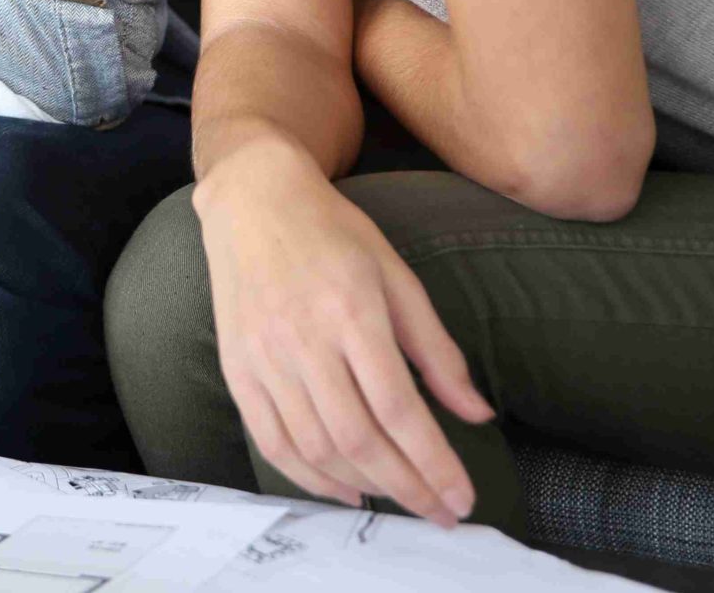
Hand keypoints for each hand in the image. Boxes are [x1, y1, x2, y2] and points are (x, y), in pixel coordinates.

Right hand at [193, 141, 493, 525]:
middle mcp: (302, 339)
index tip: (461, 497)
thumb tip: (476, 414)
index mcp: (351, 311)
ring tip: (400, 497)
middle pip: (358, 437)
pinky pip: (270, 439)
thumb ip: (436, 350)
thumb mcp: (396, 276)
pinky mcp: (237, 368)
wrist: (253, 200)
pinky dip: (306, 476)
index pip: (398, 408)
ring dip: (363, 484)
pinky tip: (342, 487)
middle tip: (439, 513)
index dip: (433, 463)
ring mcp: (263, 356)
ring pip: (315, 446)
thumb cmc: (332, 233)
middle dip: (406, 486)